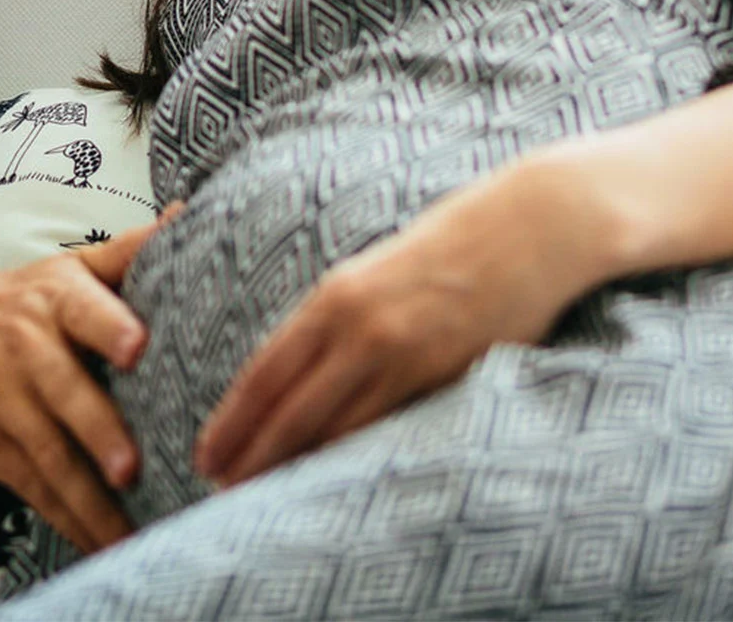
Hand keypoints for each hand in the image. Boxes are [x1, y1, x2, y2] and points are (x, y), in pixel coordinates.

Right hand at [0, 217, 164, 553]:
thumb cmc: (9, 300)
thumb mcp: (64, 266)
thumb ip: (129, 250)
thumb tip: (189, 216)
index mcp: (54, 299)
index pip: (83, 308)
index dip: (109, 326)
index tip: (138, 348)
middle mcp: (28, 349)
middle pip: (64, 392)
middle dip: (95, 431)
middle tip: (128, 467)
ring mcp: (6, 404)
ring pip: (49, 455)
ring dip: (86, 497)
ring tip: (127, 533)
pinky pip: (34, 488)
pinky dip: (68, 520)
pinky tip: (104, 546)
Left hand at [194, 156, 619, 485]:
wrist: (527, 230)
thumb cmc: (448, 248)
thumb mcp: (371, 272)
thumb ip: (333, 319)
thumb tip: (294, 375)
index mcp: (333, 297)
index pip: (265, 373)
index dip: (231, 422)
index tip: (205, 455)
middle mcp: (359, 328)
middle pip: (290, 412)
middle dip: (251, 458)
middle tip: (219, 492)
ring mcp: (403, 356)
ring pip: (334, 431)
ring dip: (295, 469)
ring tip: (264, 501)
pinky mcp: (445, 377)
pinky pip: (386, 431)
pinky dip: (352, 462)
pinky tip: (331, 485)